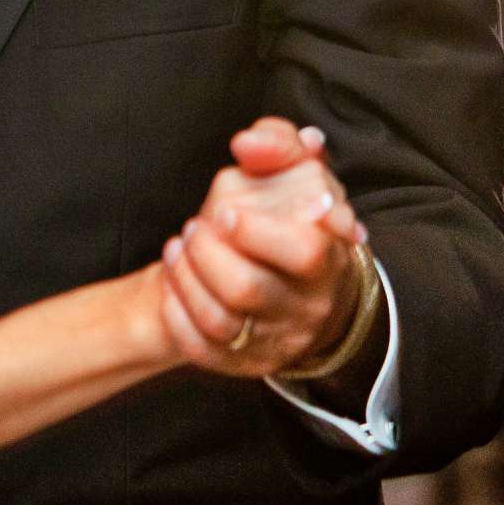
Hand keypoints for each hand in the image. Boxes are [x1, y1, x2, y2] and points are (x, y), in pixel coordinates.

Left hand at [160, 118, 367, 377]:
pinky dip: (178, 313)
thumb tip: (248, 143)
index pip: (304, 252)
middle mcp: (307, 306)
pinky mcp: (244, 361)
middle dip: (206, 254)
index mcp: (329, 257)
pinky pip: (202, 348)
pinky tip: (174, 282)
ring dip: (185, 279)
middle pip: (247, 289)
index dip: (257, 231)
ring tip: (178, 248)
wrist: (301, 284)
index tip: (226, 213)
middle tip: (194, 228)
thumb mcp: (298, 171)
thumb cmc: (294, 218)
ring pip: (219, 321)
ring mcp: (276, 338)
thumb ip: (278, 144)